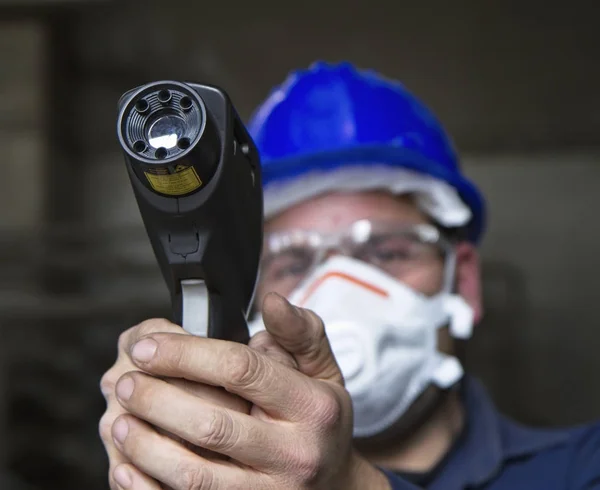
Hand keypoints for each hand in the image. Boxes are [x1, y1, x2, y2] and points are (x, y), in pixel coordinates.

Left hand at [108, 293, 390, 488]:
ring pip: (195, 475)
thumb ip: (299, 333)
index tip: (148, 346)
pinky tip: (127, 468)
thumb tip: (272, 300)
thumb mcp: (323, 371)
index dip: (186, 354)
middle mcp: (295, 454)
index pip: (242, 370)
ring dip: (146, 446)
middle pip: (212, 424)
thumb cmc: (320, 421)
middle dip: (157, 399)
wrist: (336, 488)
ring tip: (120, 420)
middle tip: (125, 381)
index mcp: (313, 407)